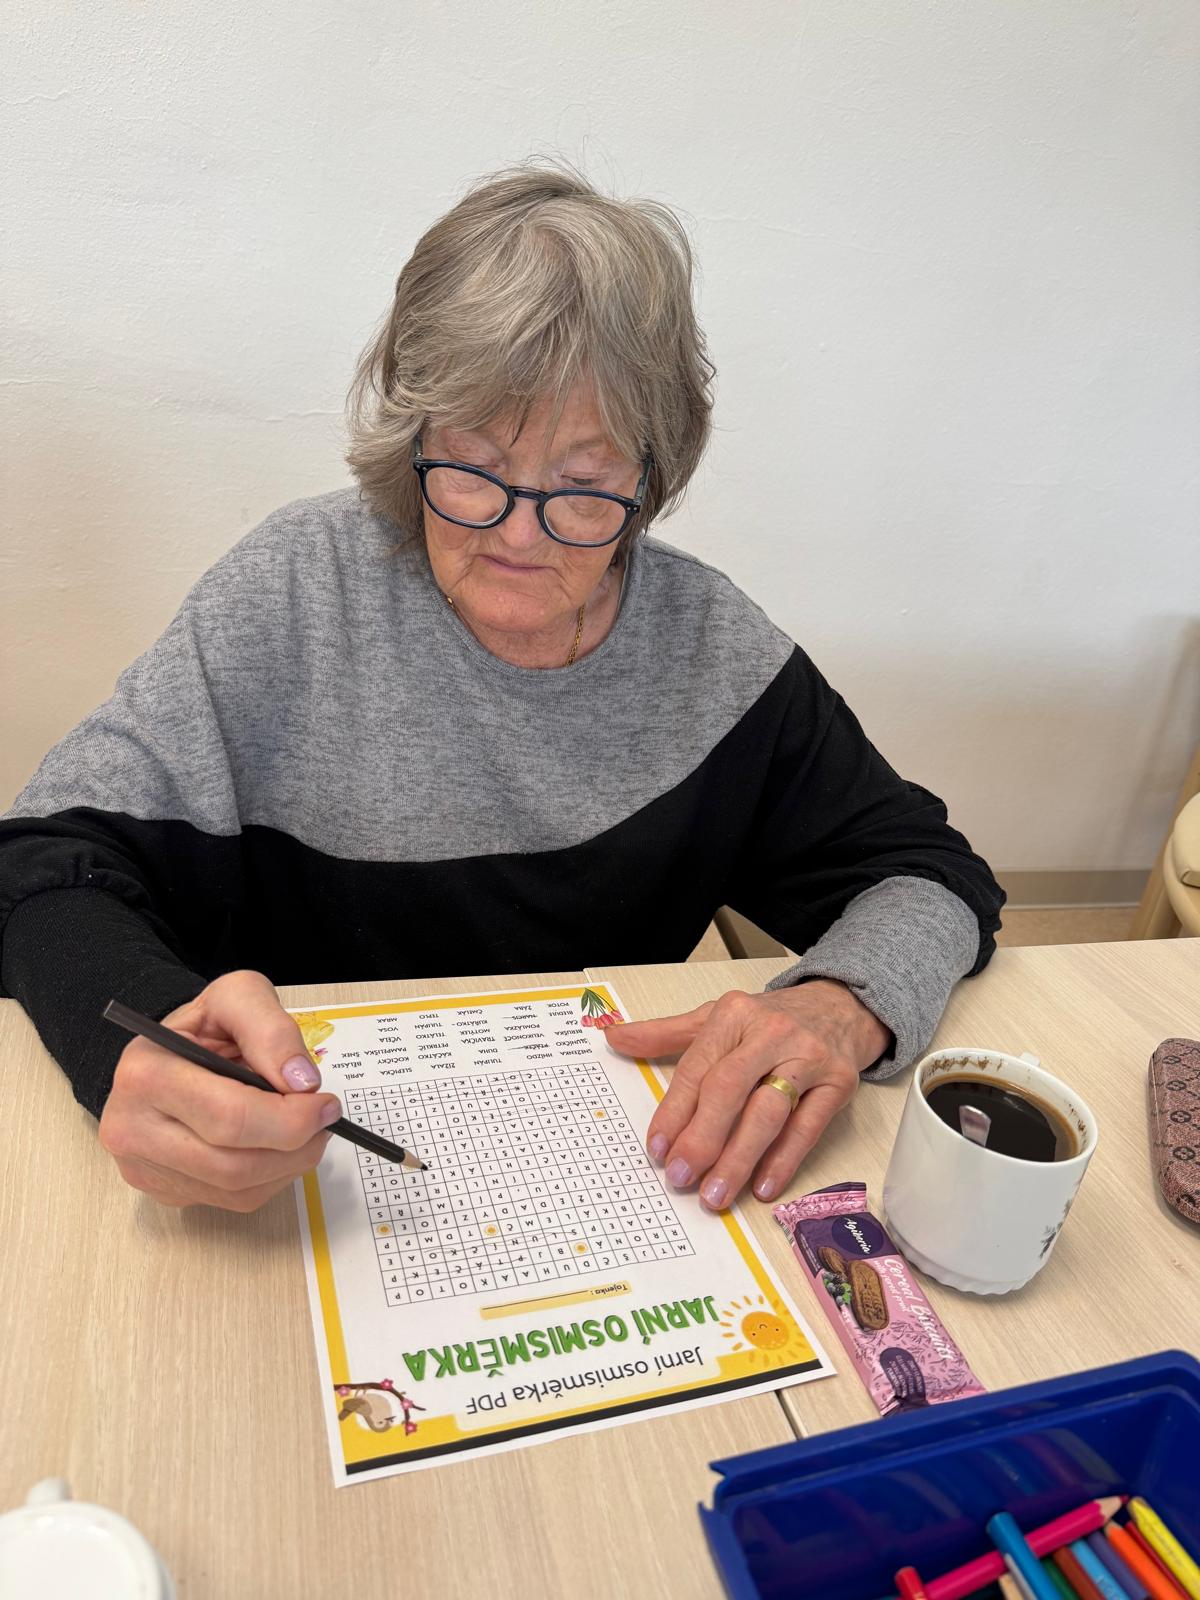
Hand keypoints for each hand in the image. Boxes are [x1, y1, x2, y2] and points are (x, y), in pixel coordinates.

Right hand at [99, 970, 341, 1211]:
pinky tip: (276, 1147)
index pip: (230, 1116)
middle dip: (296, 1145)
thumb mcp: (238, 997)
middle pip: (233, 1165)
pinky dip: (270, 1178)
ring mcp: (144, 1168)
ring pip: (237, 1190)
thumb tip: (301, 1082)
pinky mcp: (163, 1192)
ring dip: (289, 1165)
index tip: (324, 1103)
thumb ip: (271, 1029)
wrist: (168, 1050)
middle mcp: (133, 1128)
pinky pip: (232, 1201)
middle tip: (324, 1120)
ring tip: (305, 1131)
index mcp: (146, 1073)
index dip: (290, 1118)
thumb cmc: (203, 1026)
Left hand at [603, 981, 889, 1209]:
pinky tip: (762, 1187)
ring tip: (715, 1193)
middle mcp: (771, 1033)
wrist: (839, 1008)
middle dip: (702, 1138)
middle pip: (730, 1090)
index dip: (674, 1112)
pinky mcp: (838, 1083)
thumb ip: (666, 1033)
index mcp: (734, 1015)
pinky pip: (807, 1128)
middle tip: (681, 1176)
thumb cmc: (768, 1021)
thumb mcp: (717, 1018)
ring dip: (738, 1159)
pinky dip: (783, 1161)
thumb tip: (613, 1038)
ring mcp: (808, 1058)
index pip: (697, 1069)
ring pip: (768, 1114)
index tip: (657, 1149)